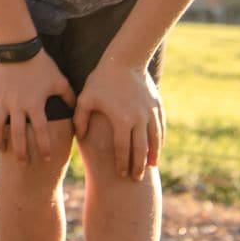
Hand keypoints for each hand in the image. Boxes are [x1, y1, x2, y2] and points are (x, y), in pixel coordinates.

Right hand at [0, 51, 75, 161]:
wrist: (19, 49)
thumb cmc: (43, 66)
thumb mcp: (60, 81)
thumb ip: (70, 99)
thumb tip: (78, 113)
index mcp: (35, 104)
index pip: (40, 132)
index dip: (44, 147)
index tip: (47, 158)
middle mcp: (17, 105)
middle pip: (17, 134)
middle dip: (21, 151)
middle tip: (24, 164)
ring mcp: (3, 100)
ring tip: (3, 149)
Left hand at [74, 60, 163, 179]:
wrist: (124, 61)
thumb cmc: (100, 80)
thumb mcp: (85, 98)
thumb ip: (80, 118)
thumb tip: (79, 136)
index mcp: (121, 120)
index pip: (122, 148)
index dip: (122, 163)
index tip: (121, 174)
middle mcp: (139, 119)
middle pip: (140, 149)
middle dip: (138, 166)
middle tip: (136, 179)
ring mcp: (150, 113)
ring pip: (154, 140)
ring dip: (152, 155)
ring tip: (149, 167)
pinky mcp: (157, 107)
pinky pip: (160, 128)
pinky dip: (159, 140)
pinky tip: (157, 147)